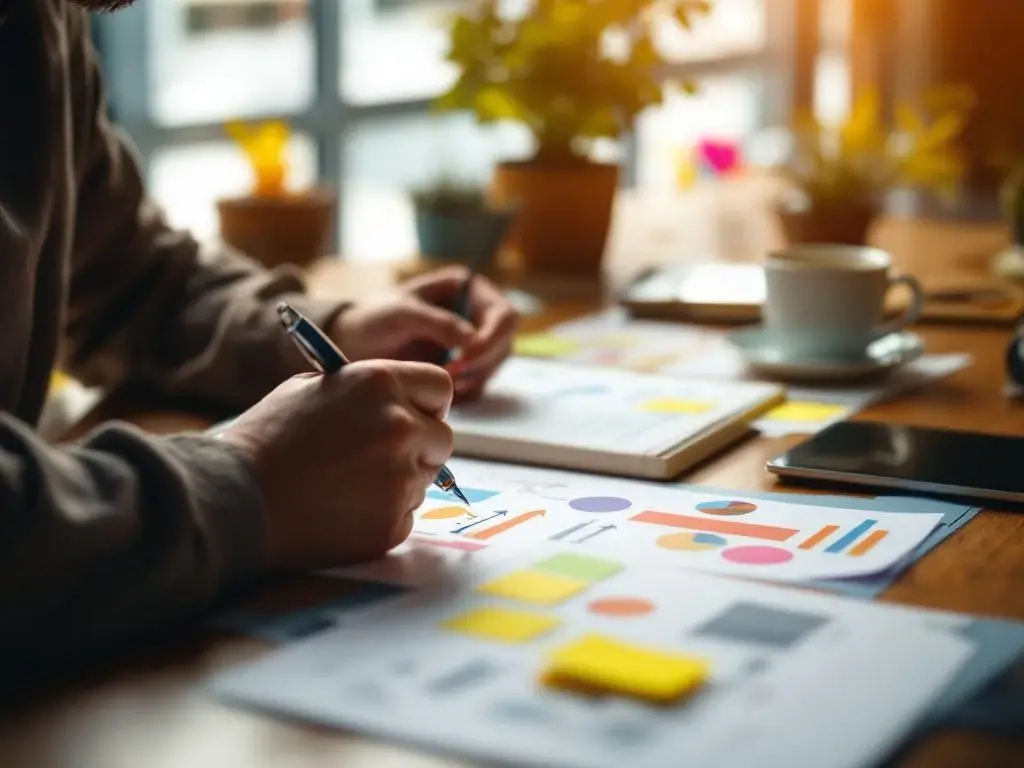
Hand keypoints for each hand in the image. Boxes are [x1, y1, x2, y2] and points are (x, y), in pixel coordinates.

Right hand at [220, 360, 453, 569]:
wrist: (235, 499)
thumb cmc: (265, 440)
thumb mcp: (310, 390)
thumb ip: (363, 392)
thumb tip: (398, 401)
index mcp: (380, 384)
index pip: (438, 387)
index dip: (427, 402)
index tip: (414, 414)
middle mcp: (400, 427)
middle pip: (442, 438)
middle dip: (420, 445)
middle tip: (381, 455)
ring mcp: (401, 478)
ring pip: (426, 479)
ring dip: (401, 480)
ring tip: (348, 484)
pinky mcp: (392, 523)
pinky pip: (406, 514)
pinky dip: (383, 514)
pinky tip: (343, 510)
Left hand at [331, 266, 517, 398]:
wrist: (354, 343)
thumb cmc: (375, 317)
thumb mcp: (401, 314)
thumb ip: (436, 323)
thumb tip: (471, 340)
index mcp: (469, 289)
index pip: (503, 313)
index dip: (493, 336)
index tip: (467, 356)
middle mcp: (477, 314)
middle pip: (504, 342)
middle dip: (482, 362)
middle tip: (450, 374)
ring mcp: (474, 341)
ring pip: (494, 365)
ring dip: (474, 377)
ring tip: (442, 380)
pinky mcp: (465, 367)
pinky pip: (480, 383)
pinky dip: (466, 390)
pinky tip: (442, 389)